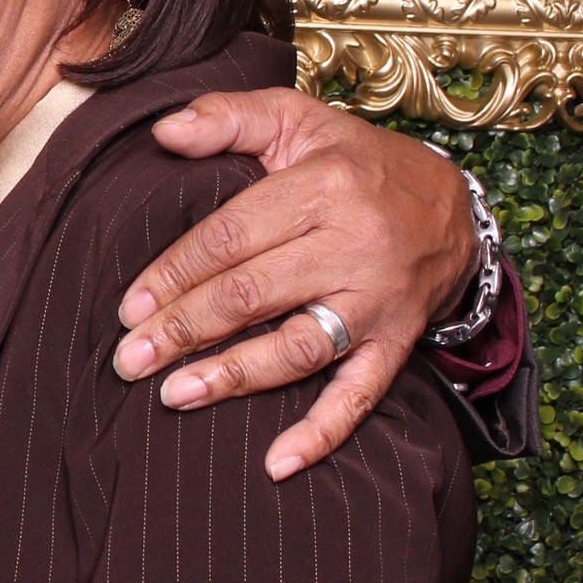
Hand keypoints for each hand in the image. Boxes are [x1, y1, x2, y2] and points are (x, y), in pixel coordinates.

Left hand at [113, 88, 478, 479]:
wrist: (454, 204)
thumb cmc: (357, 162)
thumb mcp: (298, 120)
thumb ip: (228, 117)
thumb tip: (163, 131)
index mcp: (322, 187)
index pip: (230, 237)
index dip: (174, 273)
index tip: (128, 306)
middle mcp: (353, 245)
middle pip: (252, 294)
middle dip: (184, 329)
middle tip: (130, 359)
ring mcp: (378, 300)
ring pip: (297, 346)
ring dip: (233, 376)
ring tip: (173, 396)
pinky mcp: (398, 342)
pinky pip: (360, 394)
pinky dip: (322, 434)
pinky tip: (276, 464)